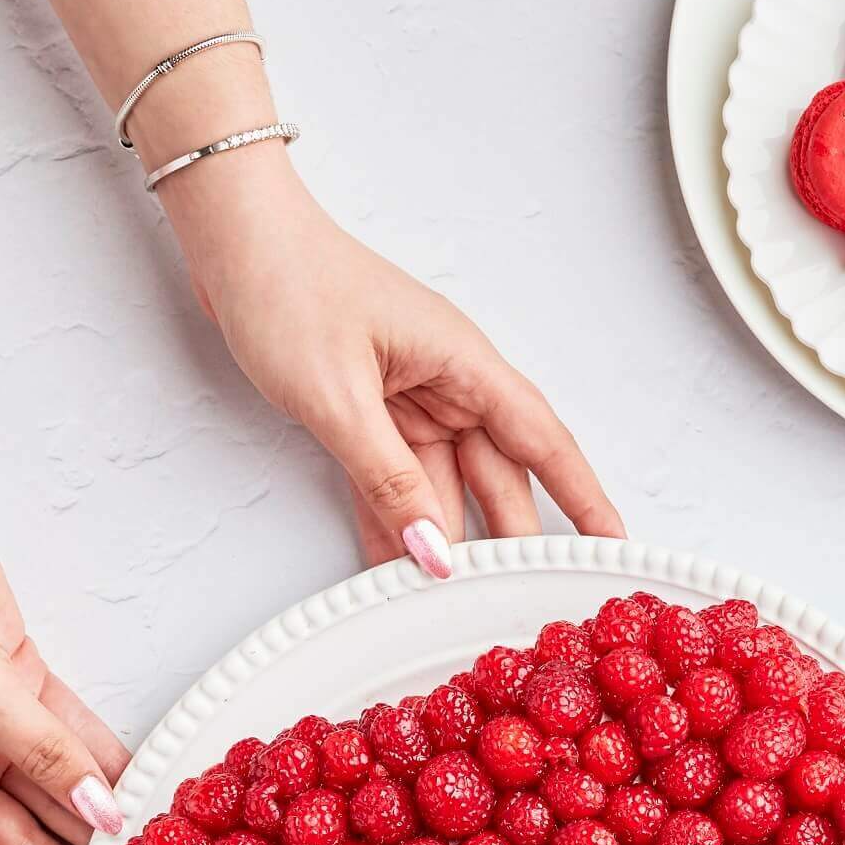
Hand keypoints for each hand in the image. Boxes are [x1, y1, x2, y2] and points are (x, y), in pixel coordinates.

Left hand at [173, 171, 624, 574]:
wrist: (233, 240)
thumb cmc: (287, 283)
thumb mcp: (338, 397)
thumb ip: (388, 481)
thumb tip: (432, 550)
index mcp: (463, 363)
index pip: (543, 441)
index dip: (583, 497)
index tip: (611, 545)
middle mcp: (449, 383)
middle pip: (498, 478)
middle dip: (510, 542)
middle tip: (518, 605)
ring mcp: (412, 401)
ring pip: (447, 488)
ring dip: (445, 542)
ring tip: (451, 604)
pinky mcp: (375, 414)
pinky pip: (398, 483)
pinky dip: (398, 524)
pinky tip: (398, 568)